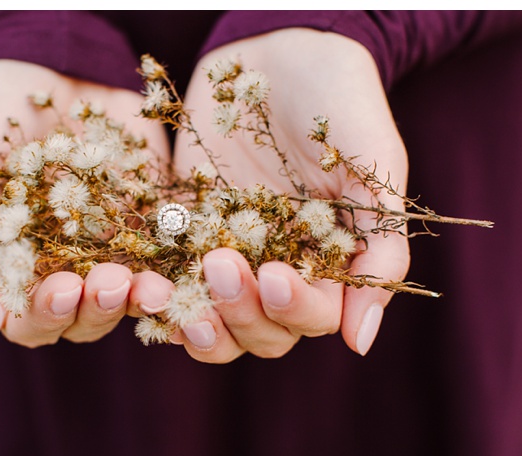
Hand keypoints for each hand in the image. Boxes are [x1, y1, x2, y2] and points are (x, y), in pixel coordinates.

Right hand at [0, 60, 170, 346]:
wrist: (52, 64)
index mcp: (18, 272)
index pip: (30, 324)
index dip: (45, 316)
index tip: (64, 288)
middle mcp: (67, 271)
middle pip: (85, 322)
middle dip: (99, 310)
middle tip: (113, 281)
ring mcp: (115, 252)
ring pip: (133, 301)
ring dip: (144, 301)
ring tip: (156, 286)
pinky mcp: (156, 226)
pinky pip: (173, 261)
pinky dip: (181, 270)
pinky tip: (189, 267)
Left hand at [169, 28, 409, 361]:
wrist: (279, 48)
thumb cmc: (339, 102)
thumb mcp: (373, 168)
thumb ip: (381, 249)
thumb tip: (362, 341)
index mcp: (327, 264)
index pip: (313, 318)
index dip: (293, 309)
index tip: (271, 275)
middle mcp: (277, 269)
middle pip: (259, 332)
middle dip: (239, 312)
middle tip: (221, 265)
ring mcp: (228, 254)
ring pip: (210, 321)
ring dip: (192, 321)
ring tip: (172, 300)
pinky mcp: (183, 232)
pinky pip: (168, 279)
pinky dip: (154, 293)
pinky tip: (141, 287)